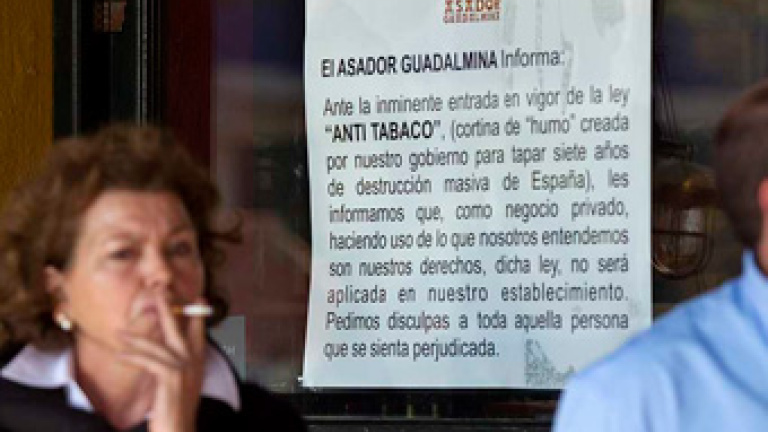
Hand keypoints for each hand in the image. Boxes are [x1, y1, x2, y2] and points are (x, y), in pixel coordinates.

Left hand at [120, 290, 206, 431]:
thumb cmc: (176, 413)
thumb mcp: (180, 387)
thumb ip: (178, 370)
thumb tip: (165, 356)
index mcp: (198, 364)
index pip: (199, 333)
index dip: (198, 314)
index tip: (200, 297)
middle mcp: (193, 363)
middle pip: (180, 330)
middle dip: (169, 309)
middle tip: (160, 291)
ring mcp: (184, 370)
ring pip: (159, 345)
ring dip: (136, 338)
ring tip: (119, 332)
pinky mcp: (171, 379)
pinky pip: (149, 361)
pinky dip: (133, 357)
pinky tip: (120, 354)